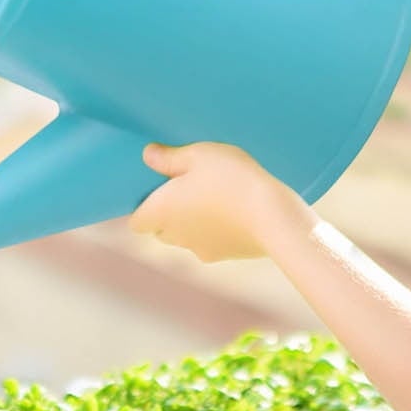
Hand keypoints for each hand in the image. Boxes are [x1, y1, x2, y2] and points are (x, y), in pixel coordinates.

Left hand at [132, 142, 306, 262]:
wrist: (273, 217)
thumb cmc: (232, 179)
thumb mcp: (199, 154)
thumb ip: (169, 156)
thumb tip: (148, 155)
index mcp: (160, 211)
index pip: (136, 222)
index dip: (143, 207)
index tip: (157, 190)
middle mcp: (174, 235)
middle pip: (160, 231)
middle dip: (167, 214)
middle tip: (186, 189)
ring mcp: (199, 249)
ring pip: (185, 238)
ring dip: (192, 223)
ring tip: (213, 199)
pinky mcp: (224, 256)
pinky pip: (211, 244)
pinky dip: (216, 232)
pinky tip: (233, 213)